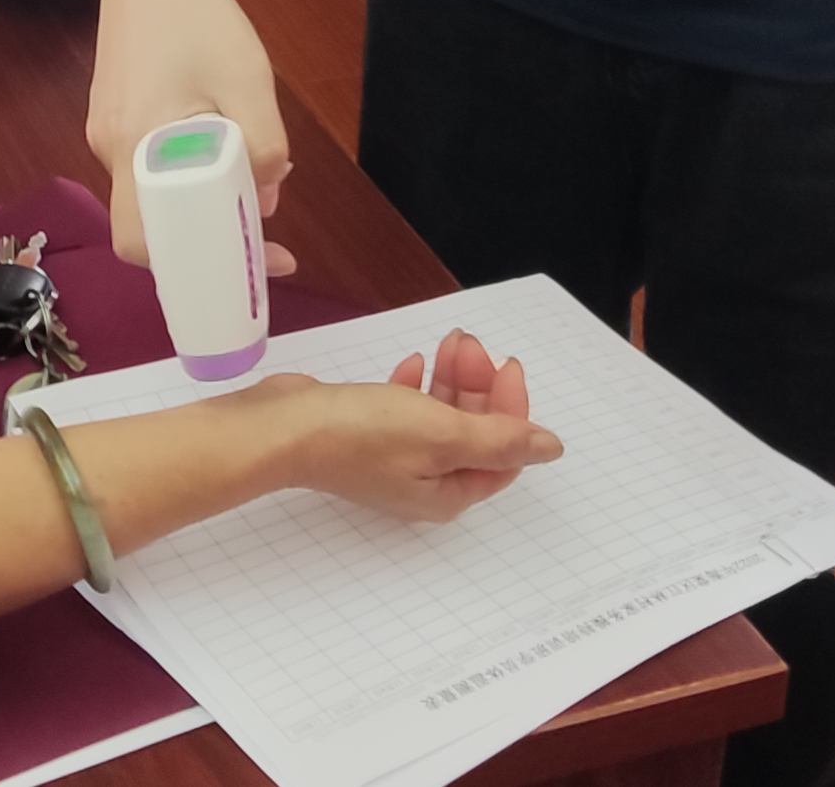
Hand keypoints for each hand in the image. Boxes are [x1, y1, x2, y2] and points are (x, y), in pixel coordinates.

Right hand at [85, 0, 292, 270]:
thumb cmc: (197, 16)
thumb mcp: (248, 81)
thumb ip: (263, 147)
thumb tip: (265, 199)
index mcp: (135, 148)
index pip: (141, 243)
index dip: (191, 267)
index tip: (244, 265)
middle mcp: (108, 148)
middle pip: (150, 222)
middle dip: (206, 236)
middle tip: (260, 230)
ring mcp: (105, 128)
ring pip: (152, 191)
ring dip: (200, 199)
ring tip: (251, 178)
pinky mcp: (113, 111)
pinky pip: (148, 162)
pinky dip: (184, 172)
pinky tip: (220, 142)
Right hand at [254, 328, 561, 522]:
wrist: (283, 429)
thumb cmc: (361, 434)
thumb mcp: (442, 434)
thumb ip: (500, 439)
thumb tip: (551, 448)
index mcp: (449, 491)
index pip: (504, 453)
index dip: (512, 407)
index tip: (504, 363)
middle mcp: (426, 482)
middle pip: (474, 433)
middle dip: (480, 387)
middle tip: (469, 344)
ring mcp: (395, 460)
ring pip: (442, 417)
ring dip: (453, 379)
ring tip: (449, 343)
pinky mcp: (368, 436)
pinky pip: (408, 410)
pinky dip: (417, 386)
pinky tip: (414, 364)